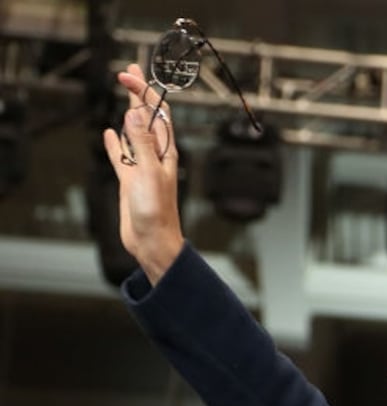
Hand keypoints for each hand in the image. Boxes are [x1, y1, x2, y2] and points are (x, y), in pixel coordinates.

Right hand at [98, 64, 184, 282]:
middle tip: (129, 70)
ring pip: (134, 132)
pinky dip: (115, 143)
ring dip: (129, 112)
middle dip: (139, 93)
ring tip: (126, 95)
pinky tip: (109, 133)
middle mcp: (155, 155)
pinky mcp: (130, 179)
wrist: (153, 241)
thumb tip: (134, 113)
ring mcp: (142, 166)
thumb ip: (141, 144)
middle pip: (146, 117)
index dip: (142, 91)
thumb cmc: (157, 212)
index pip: (155, 113)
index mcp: (165, 151)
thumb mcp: (148, 173)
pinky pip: (121, 155)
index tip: (127, 75)